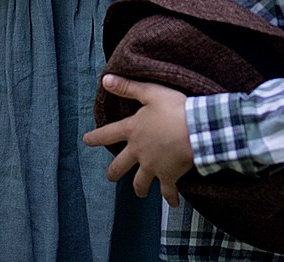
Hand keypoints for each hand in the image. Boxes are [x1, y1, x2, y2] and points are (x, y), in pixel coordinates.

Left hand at [83, 75, 193, 205]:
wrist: (196, 129)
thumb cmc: (174, 108)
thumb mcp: (150, 92)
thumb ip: (127, 87)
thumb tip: (105, 80)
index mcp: (132, 131)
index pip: (108, 134)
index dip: (95, 137)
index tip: (86, 141)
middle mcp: (138, 152)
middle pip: (119, 166)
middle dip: (113, 172)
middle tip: (110, 177)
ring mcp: (152, 166)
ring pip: (140, 182)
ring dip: (139, 188)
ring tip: (140, 192)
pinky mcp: (169, 176)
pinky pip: (168, 191)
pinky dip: (171, 199)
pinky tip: (173, 204)